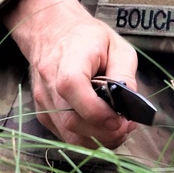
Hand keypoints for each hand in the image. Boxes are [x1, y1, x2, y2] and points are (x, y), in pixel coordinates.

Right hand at [3, 0, 138, 148]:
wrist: (53, 32)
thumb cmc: (87, 38)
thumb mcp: (116, 46)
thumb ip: (124, 75)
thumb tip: (130, 106)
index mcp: (68, 58)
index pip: (72, 87)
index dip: (97, 111)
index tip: (120, 119)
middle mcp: (49, 82)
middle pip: (72, 120)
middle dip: (105, 132)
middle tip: (126, 127)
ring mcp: (43, 100)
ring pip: (69, 135)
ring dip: (98, 139)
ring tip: (117, 129)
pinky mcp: (44, 113)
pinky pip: (66, 136)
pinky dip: (87, 138)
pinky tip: (102, 128)